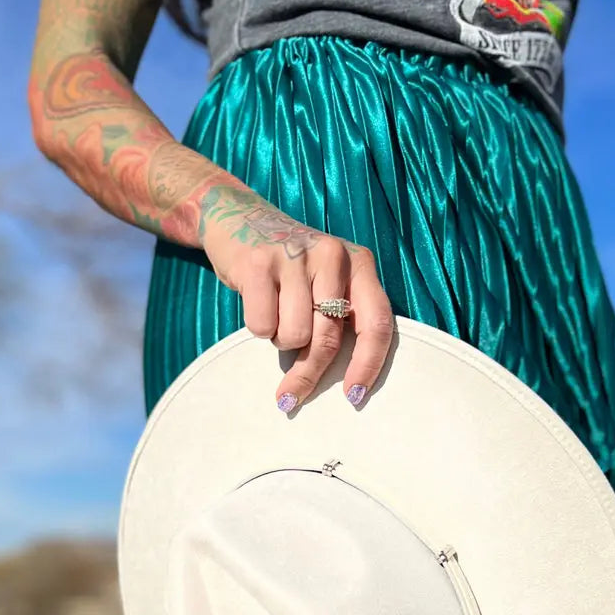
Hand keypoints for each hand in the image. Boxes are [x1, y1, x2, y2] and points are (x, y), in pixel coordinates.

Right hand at [198, 180, 393, 410]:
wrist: (237, 217)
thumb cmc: (289, 267)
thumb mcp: (327, 281)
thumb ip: (342, 318)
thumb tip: (345, 384)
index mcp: (359, 263)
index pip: (377, 324)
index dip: (367, 366)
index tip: (353, 397)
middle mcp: (333, 255)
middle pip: (327, 340)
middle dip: (308, 374)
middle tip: (290, 395)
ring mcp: (295, 256)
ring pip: (293, 337)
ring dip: (280, 340)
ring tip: (275, 314)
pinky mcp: (258, 262)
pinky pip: (262, 325)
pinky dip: (257, 327)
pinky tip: (257, 303)